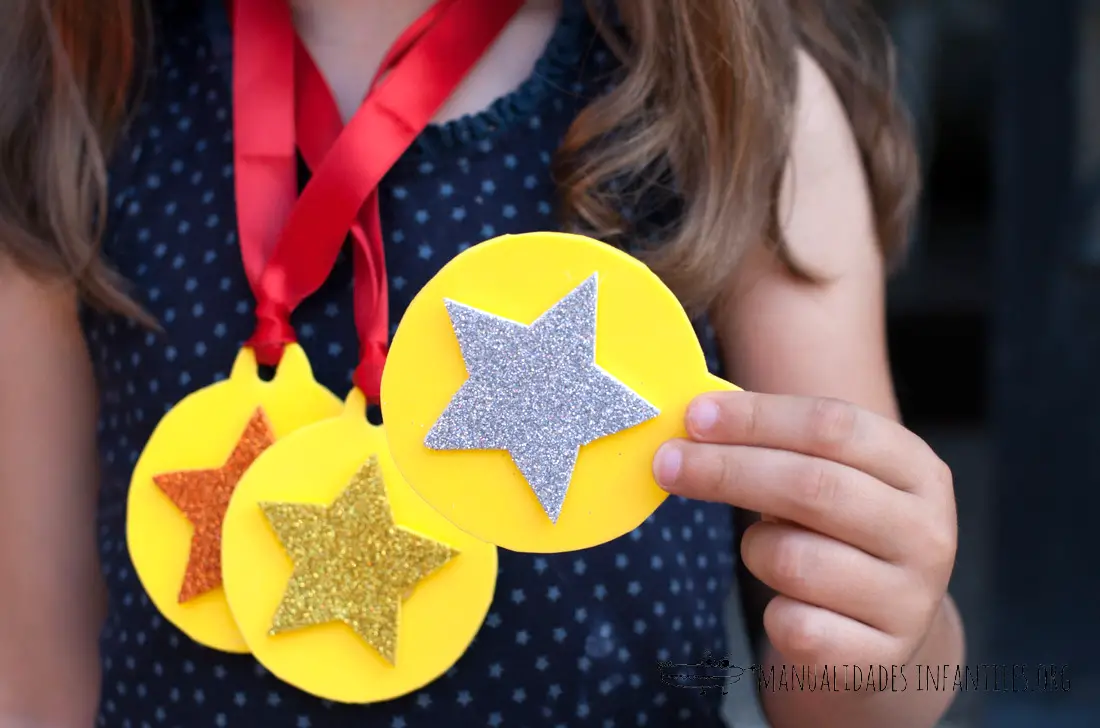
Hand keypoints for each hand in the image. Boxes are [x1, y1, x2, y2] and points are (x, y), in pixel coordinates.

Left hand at [652, 392, 956, 667]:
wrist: (883, 632)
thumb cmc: (835, 533)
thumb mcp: (827, 477)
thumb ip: (775, 444)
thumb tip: (694, 419)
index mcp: (917, 470)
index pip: (833, 426)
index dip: (757, 418)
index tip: (694, 416)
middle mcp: (927, 533)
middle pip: (811, 486)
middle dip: (727, 470)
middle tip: (667, 463)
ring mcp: (909, 601)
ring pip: (792, 559)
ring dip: (754, 549)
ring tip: (765, 550)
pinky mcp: (878, 658)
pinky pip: (791, 624)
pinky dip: (771, 611)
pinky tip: (787, 604)